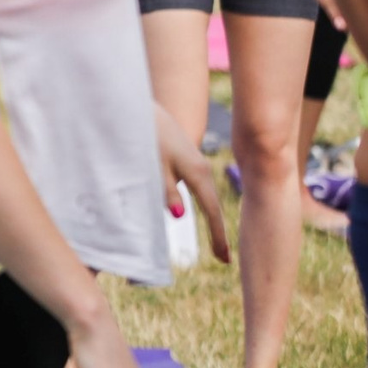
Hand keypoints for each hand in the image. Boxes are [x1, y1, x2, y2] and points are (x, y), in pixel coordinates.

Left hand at [153, 104, 230, 265]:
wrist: (143, 108)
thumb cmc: (146, 136)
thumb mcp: (153, 164)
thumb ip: (165, 190)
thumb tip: (179, 217)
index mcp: (196, 172)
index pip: (212, 210)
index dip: (218, 235)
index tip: (224, 258)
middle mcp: (202, 169)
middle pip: (214, 206)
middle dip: (219, 232)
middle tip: (225, 259)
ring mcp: (197, 164)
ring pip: (208, 198)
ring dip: (213, 220)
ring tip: (218, 246)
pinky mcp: (189, 160)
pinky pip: (200, 189)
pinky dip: (205, 206)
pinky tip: (204, 215)